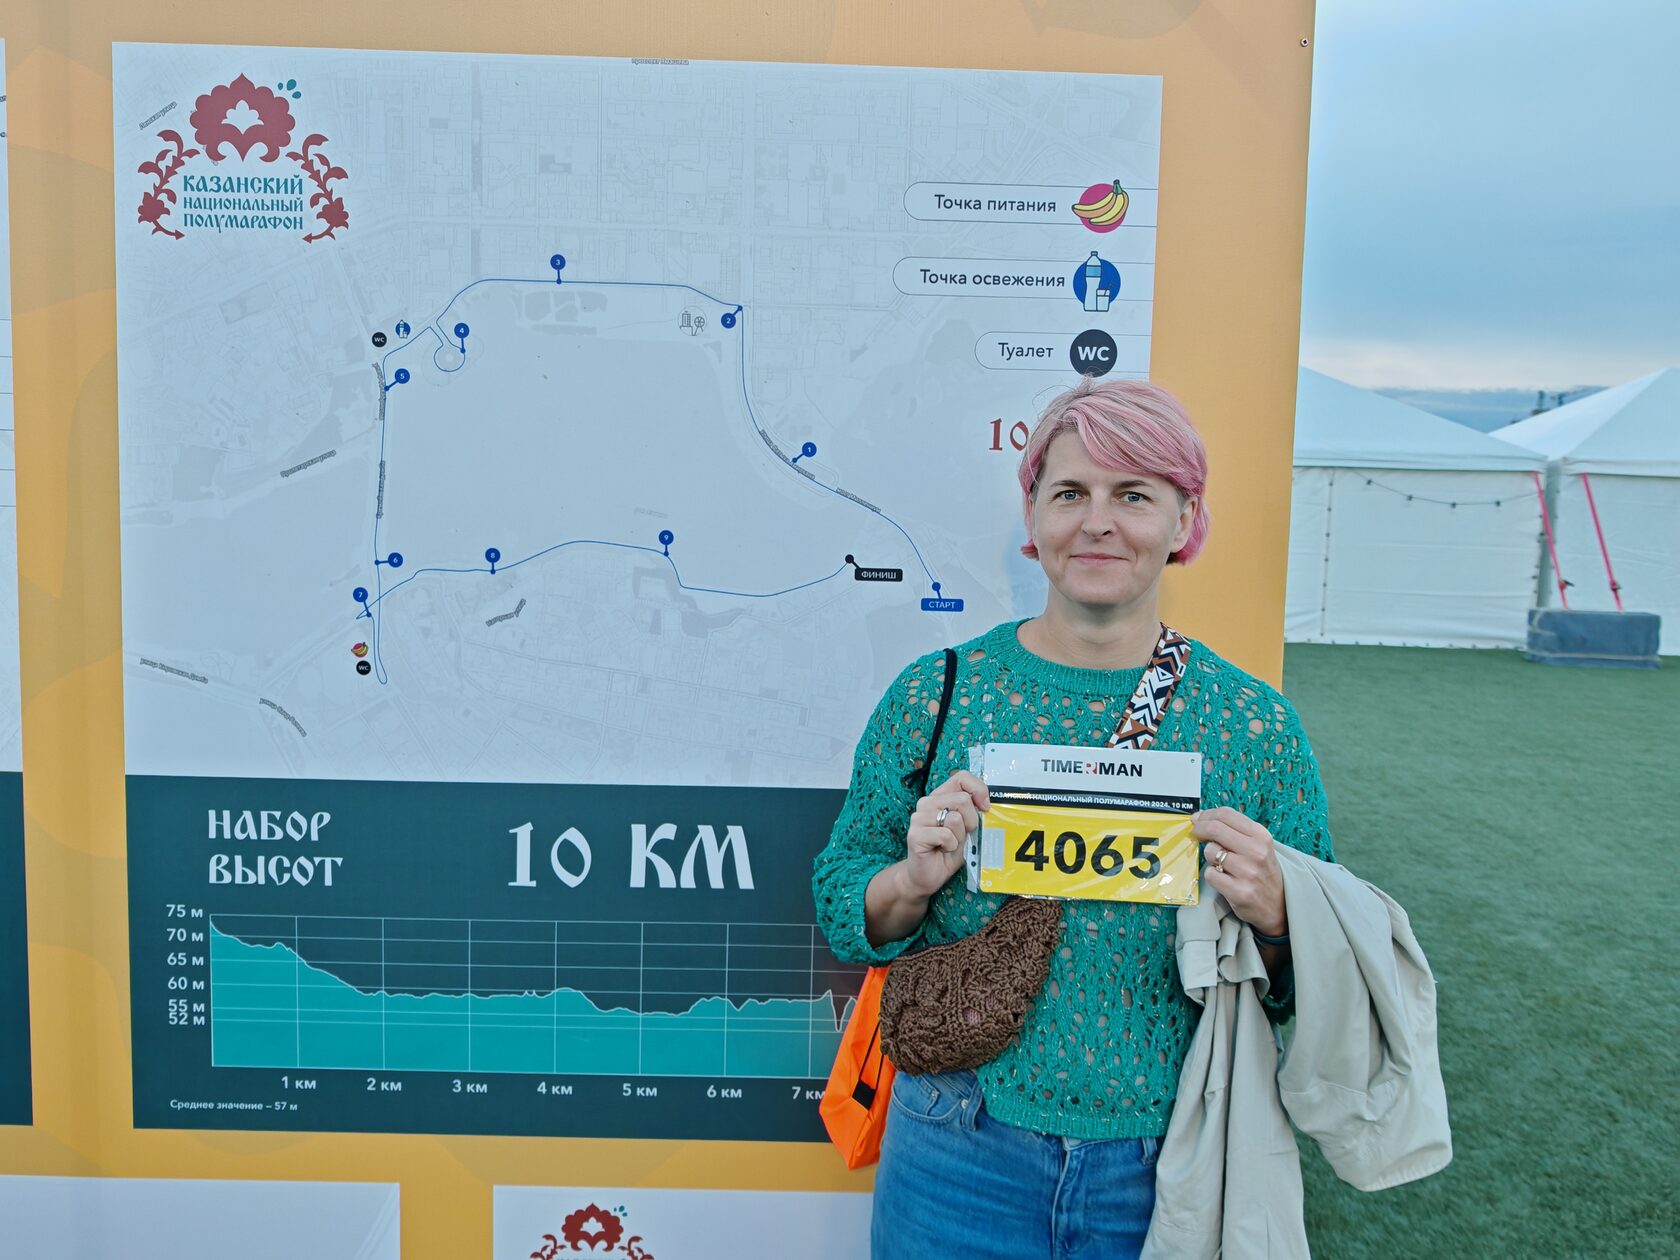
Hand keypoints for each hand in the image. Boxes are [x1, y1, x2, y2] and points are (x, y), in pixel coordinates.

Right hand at [899, 771, 989, 899]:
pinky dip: (950, 846)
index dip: (978, 790)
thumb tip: (986, 803)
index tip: (984, 808)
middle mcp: (926, 803)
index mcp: (940, 796)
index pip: (962, 777)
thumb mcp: (966, 827)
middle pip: (962, 799)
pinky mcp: (915, 835)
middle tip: (961, 835)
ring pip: (955, 818)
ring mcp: (918, 818)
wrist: (929, 875)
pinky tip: (942, 850)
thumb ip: (972, 810)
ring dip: (959, 837)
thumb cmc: (948, 849)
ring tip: (949, 844)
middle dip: (970, 821)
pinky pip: (945, 835)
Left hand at [1193, 806, 1286, 937]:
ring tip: (1222, 864)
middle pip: (1215, 829)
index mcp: (1261, 836)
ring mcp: (1248, 872)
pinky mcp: (1239, 892)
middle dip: (1199, 829)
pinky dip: (1212, 875)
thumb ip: (1236, 831)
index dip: (1207, 815)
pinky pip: (1210, 874)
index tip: (1198, 819)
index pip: (1226, 814)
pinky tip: (1224, 879)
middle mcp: (1256, 852)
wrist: (1278, 907)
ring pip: (1210, 852)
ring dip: (1210, 857)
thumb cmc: (1263, 873)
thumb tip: (1202, 819)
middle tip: (1195, 834)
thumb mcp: (1259, 846)